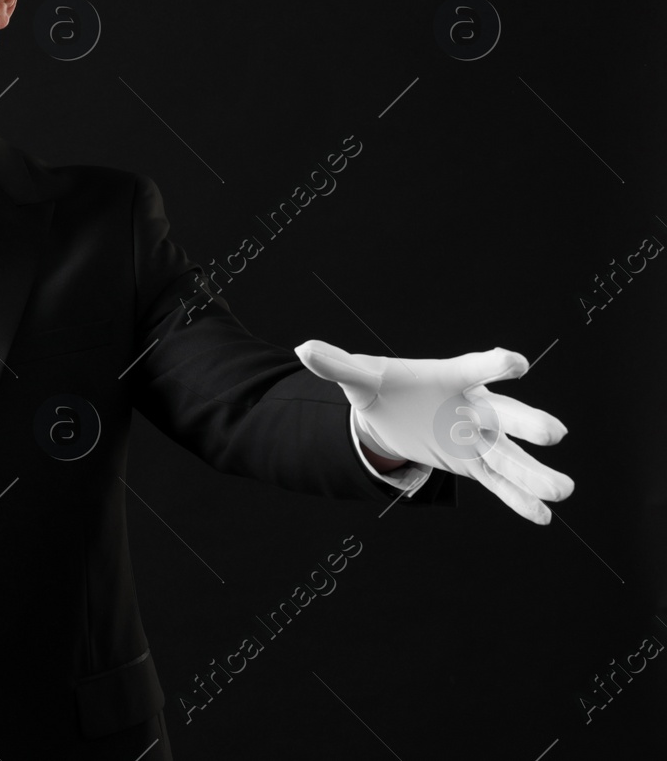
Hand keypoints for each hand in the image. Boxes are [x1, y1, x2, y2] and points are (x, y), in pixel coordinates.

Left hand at [294, 339, 574, 523]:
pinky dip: (518, 499)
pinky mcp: (472, 463)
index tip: (515, 363)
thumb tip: (302, 349)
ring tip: (562, 491)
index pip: (475, 367)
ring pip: (509, 456)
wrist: (392, 412)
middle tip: (553, 433)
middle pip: (506, 415)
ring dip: (534, 473)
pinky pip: (498, 482)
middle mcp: (474, 407)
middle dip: (527, 423)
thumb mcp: (360, 377)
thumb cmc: (385, 386)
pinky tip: (542, 515)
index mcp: (451, 377)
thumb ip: (336, 364)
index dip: (495, 364)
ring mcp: (477, 439)